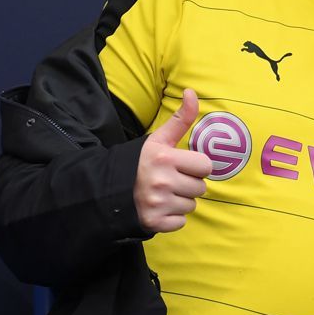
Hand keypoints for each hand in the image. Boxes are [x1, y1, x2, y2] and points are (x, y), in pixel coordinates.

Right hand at [134, 89, 213, 232]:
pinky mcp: (153, 222)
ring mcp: (157, 203)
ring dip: (181, 201)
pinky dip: (172, 218)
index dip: (195, 166)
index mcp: (165, 158)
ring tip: (162, 194)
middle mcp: (162, 181)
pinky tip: (158, 208)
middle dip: (189, 184)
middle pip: (200, 187)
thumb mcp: (158, 139)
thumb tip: (192, 92)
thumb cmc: (139, 163)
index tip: (181, 166)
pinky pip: (180, 222)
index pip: (206, 166)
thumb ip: (180, 119)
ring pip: (191, 205)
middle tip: (170, 181)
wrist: (108, 190)